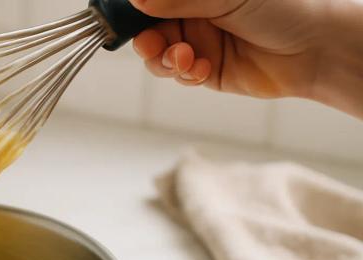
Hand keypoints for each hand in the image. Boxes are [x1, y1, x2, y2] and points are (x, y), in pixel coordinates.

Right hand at [128, 0, 362, 117]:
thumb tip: (137, 0)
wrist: (314, 47)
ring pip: (157, 54)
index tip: (125, 16)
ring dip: (162, 59)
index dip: (135, 9)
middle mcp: (193, 13)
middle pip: (147, 26)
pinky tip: (198, 67)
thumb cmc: (281, 7)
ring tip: (183, 57)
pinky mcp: (203, 71)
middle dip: (144, 37)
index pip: (153, 0)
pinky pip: (177, 74)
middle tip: (149, 42)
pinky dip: (182, 73)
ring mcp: (196, 42)